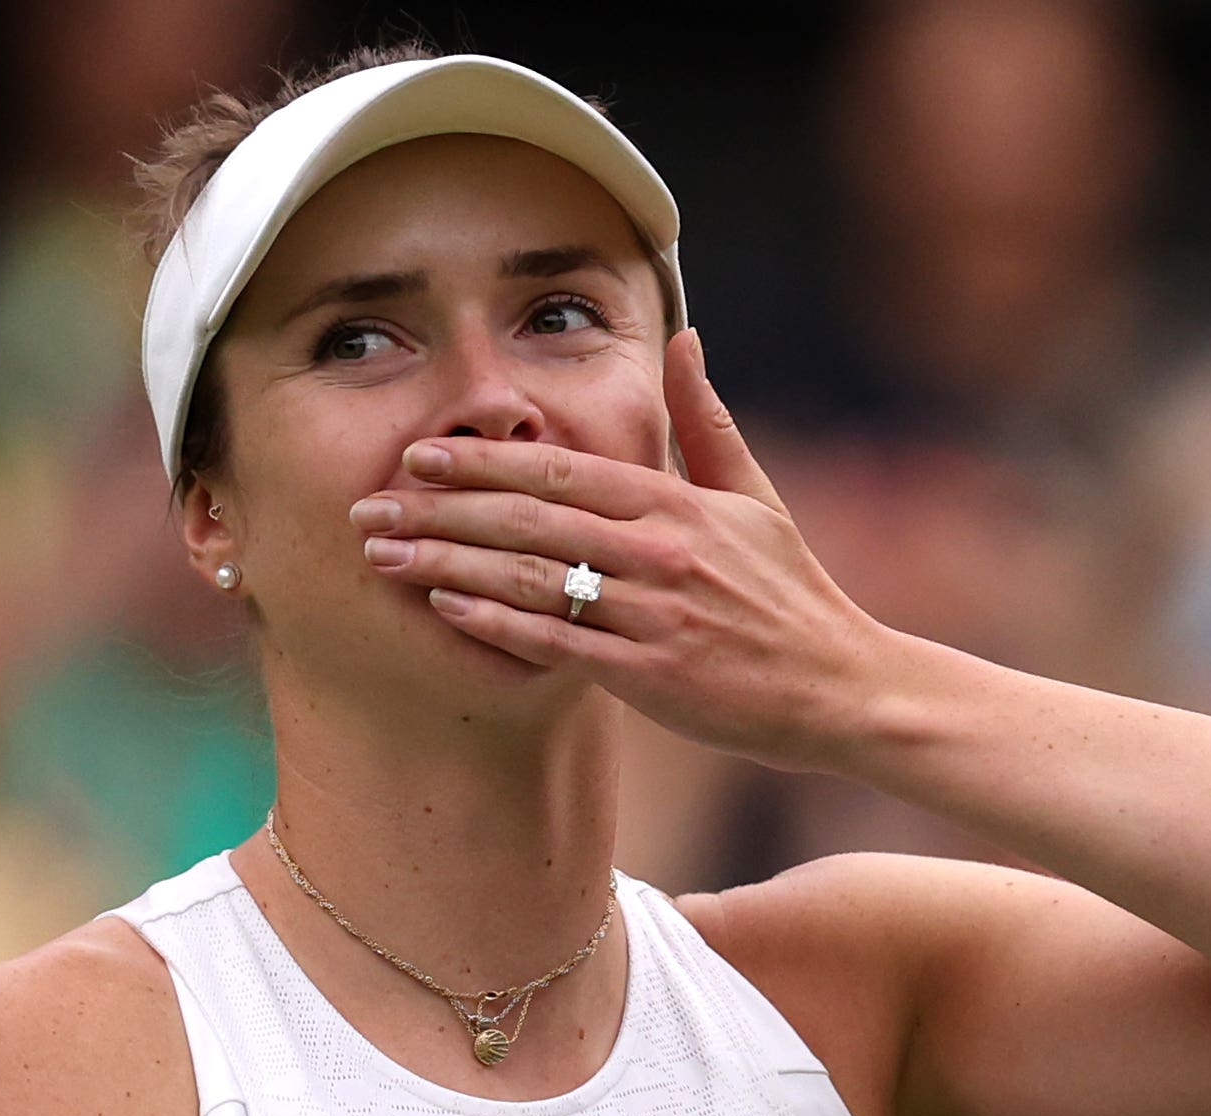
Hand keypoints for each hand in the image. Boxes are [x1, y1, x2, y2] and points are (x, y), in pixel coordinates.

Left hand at [348, 329, 887, 771]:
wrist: (843, 685)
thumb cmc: (791, 592)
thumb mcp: (754, 494)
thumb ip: (705, 418)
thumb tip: (685, 335)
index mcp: (680, 502)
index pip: (563, 471)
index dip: (484, 460)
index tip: (419, 453)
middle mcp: (663, 550)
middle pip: (531, 520)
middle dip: (441, 510)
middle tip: (368, 505)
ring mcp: (656, 614)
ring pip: (535, 579)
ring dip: (450, 564)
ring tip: (382, 557)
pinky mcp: (653, 675)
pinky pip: (560, 643)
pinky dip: (499, 623)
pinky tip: (445, 608)